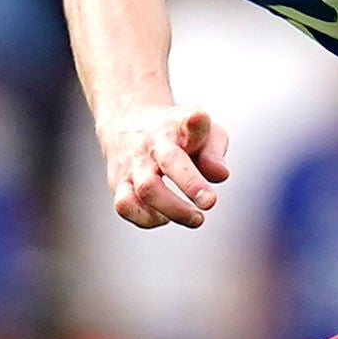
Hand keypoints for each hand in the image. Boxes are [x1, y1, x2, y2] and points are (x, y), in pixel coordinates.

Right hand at [100, 104, 231, 228]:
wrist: (128, 120)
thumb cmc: (176, 131)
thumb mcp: (203, 129)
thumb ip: (214, 152)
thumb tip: (219, 175)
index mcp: (177, 125)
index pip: (190, 122)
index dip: (197, 123)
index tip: (203, 132)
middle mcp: (152, 144)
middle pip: (169, 161)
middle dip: (190, 184)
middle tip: (209, 202)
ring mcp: (132, 164)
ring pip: (145, 190)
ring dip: (172, 210)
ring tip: (195, 218)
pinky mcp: (118, 182)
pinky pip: (125, 206)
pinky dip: (146, 218)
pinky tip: (164, 217)